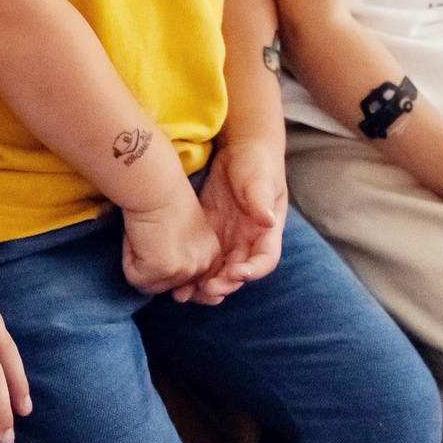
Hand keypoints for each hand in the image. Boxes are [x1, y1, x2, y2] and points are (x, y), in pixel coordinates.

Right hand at [119, 184, 221, 297]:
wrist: (155, 186)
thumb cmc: (162, 200)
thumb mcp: (183, 234)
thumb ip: (184, 261)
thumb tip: (178, 295)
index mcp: (211, 256)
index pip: (187, 283)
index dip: (168, 268)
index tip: (161, 246)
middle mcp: (203, 266)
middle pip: (165, 286)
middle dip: (151, 265)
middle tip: (152, 235)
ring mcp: (184, 271)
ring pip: (149, 284)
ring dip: (139, 262)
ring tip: (145, 234)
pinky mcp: (163, 270)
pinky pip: (134, 277)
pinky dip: (129, 259)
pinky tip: (138, 236)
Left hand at [185, 140, 285, 303]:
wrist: (239, 148)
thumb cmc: (256, 162)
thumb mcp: (260, 178)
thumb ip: (261, 198)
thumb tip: (268, 219)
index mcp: (267, 232)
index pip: (265, 260)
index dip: (252, 271)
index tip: (235, 274)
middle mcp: (249, 241)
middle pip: (238, 272)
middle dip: (223, 284)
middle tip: (205, 289)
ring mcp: (229, 239)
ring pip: (218, 270)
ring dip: (203, 284)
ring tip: (184, 294)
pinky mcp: (209, 233)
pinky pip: (202, 258)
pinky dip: (191, 270)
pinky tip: (175, 279)